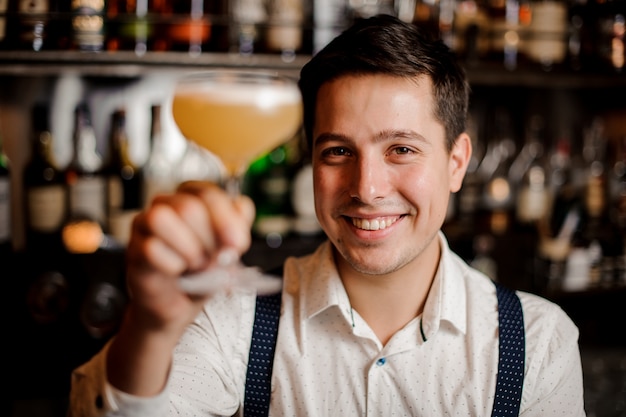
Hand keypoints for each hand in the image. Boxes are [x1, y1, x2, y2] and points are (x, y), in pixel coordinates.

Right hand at [125, 180, 254, 334]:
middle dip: (209, 240)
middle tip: (214, 261)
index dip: (226, 219)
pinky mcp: (134, 249)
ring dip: (188, 249)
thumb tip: (237, 230)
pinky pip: (151, 249)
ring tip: (195, 265)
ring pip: (161, 218)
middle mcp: (167, 204)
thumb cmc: (203, 271)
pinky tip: (177, 273)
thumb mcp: (229, 249)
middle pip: (188, 207)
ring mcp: (145, 225)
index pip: (208, 193)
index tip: (237, 244)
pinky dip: (172, 265)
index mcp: (193, 197)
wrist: (180, 304)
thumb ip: (237, 231)